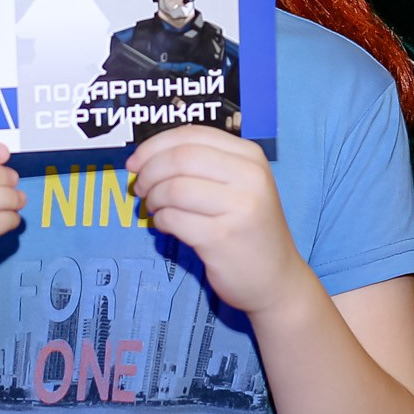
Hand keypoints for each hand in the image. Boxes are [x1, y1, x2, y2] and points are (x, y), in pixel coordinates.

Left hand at [127, 124, 312, 314]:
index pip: (192, 135)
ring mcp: (239, 207)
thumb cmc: (249, 228)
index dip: (155, 145)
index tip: (136, 161)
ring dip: (154, 198)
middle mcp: (249, 176)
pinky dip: (160, 220)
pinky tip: (166, 225)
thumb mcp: (240, 184)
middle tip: (140, 187)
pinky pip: (174, 219)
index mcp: (251, 156)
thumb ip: (204, 163)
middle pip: (180, 158)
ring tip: (155, 208)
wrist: (276, 279)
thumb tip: (147, 156)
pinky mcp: (222, 238)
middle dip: (149, 171)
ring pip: (174, 188)